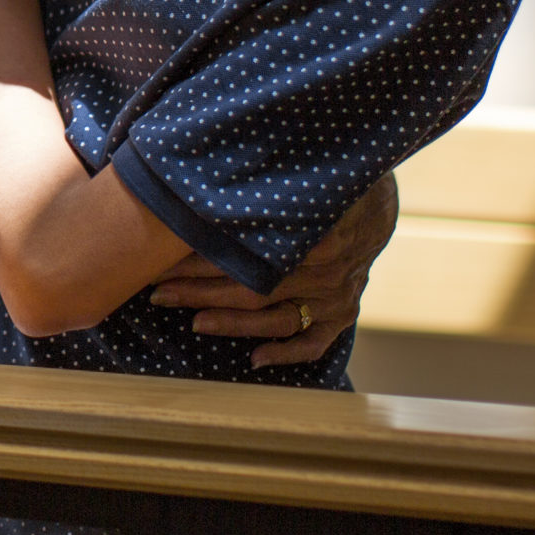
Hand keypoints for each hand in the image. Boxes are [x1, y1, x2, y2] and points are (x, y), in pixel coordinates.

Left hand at [147, 172, 398, 367]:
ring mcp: (333, 294)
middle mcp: (318, 267)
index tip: (158, 260)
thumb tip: (194, 175)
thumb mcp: (290, 174)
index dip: (194, 259)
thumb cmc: (322, 181)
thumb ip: (251, 186)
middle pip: (249, 288)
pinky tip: (256, 359)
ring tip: (195, 323)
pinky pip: (315, 342)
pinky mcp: (344, 310)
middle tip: (160, 293)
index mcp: (302, 231)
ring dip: (232, 323)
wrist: (376, 197)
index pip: (237, 254)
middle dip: (198, 291)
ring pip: (275, 318)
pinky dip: (287, 353)